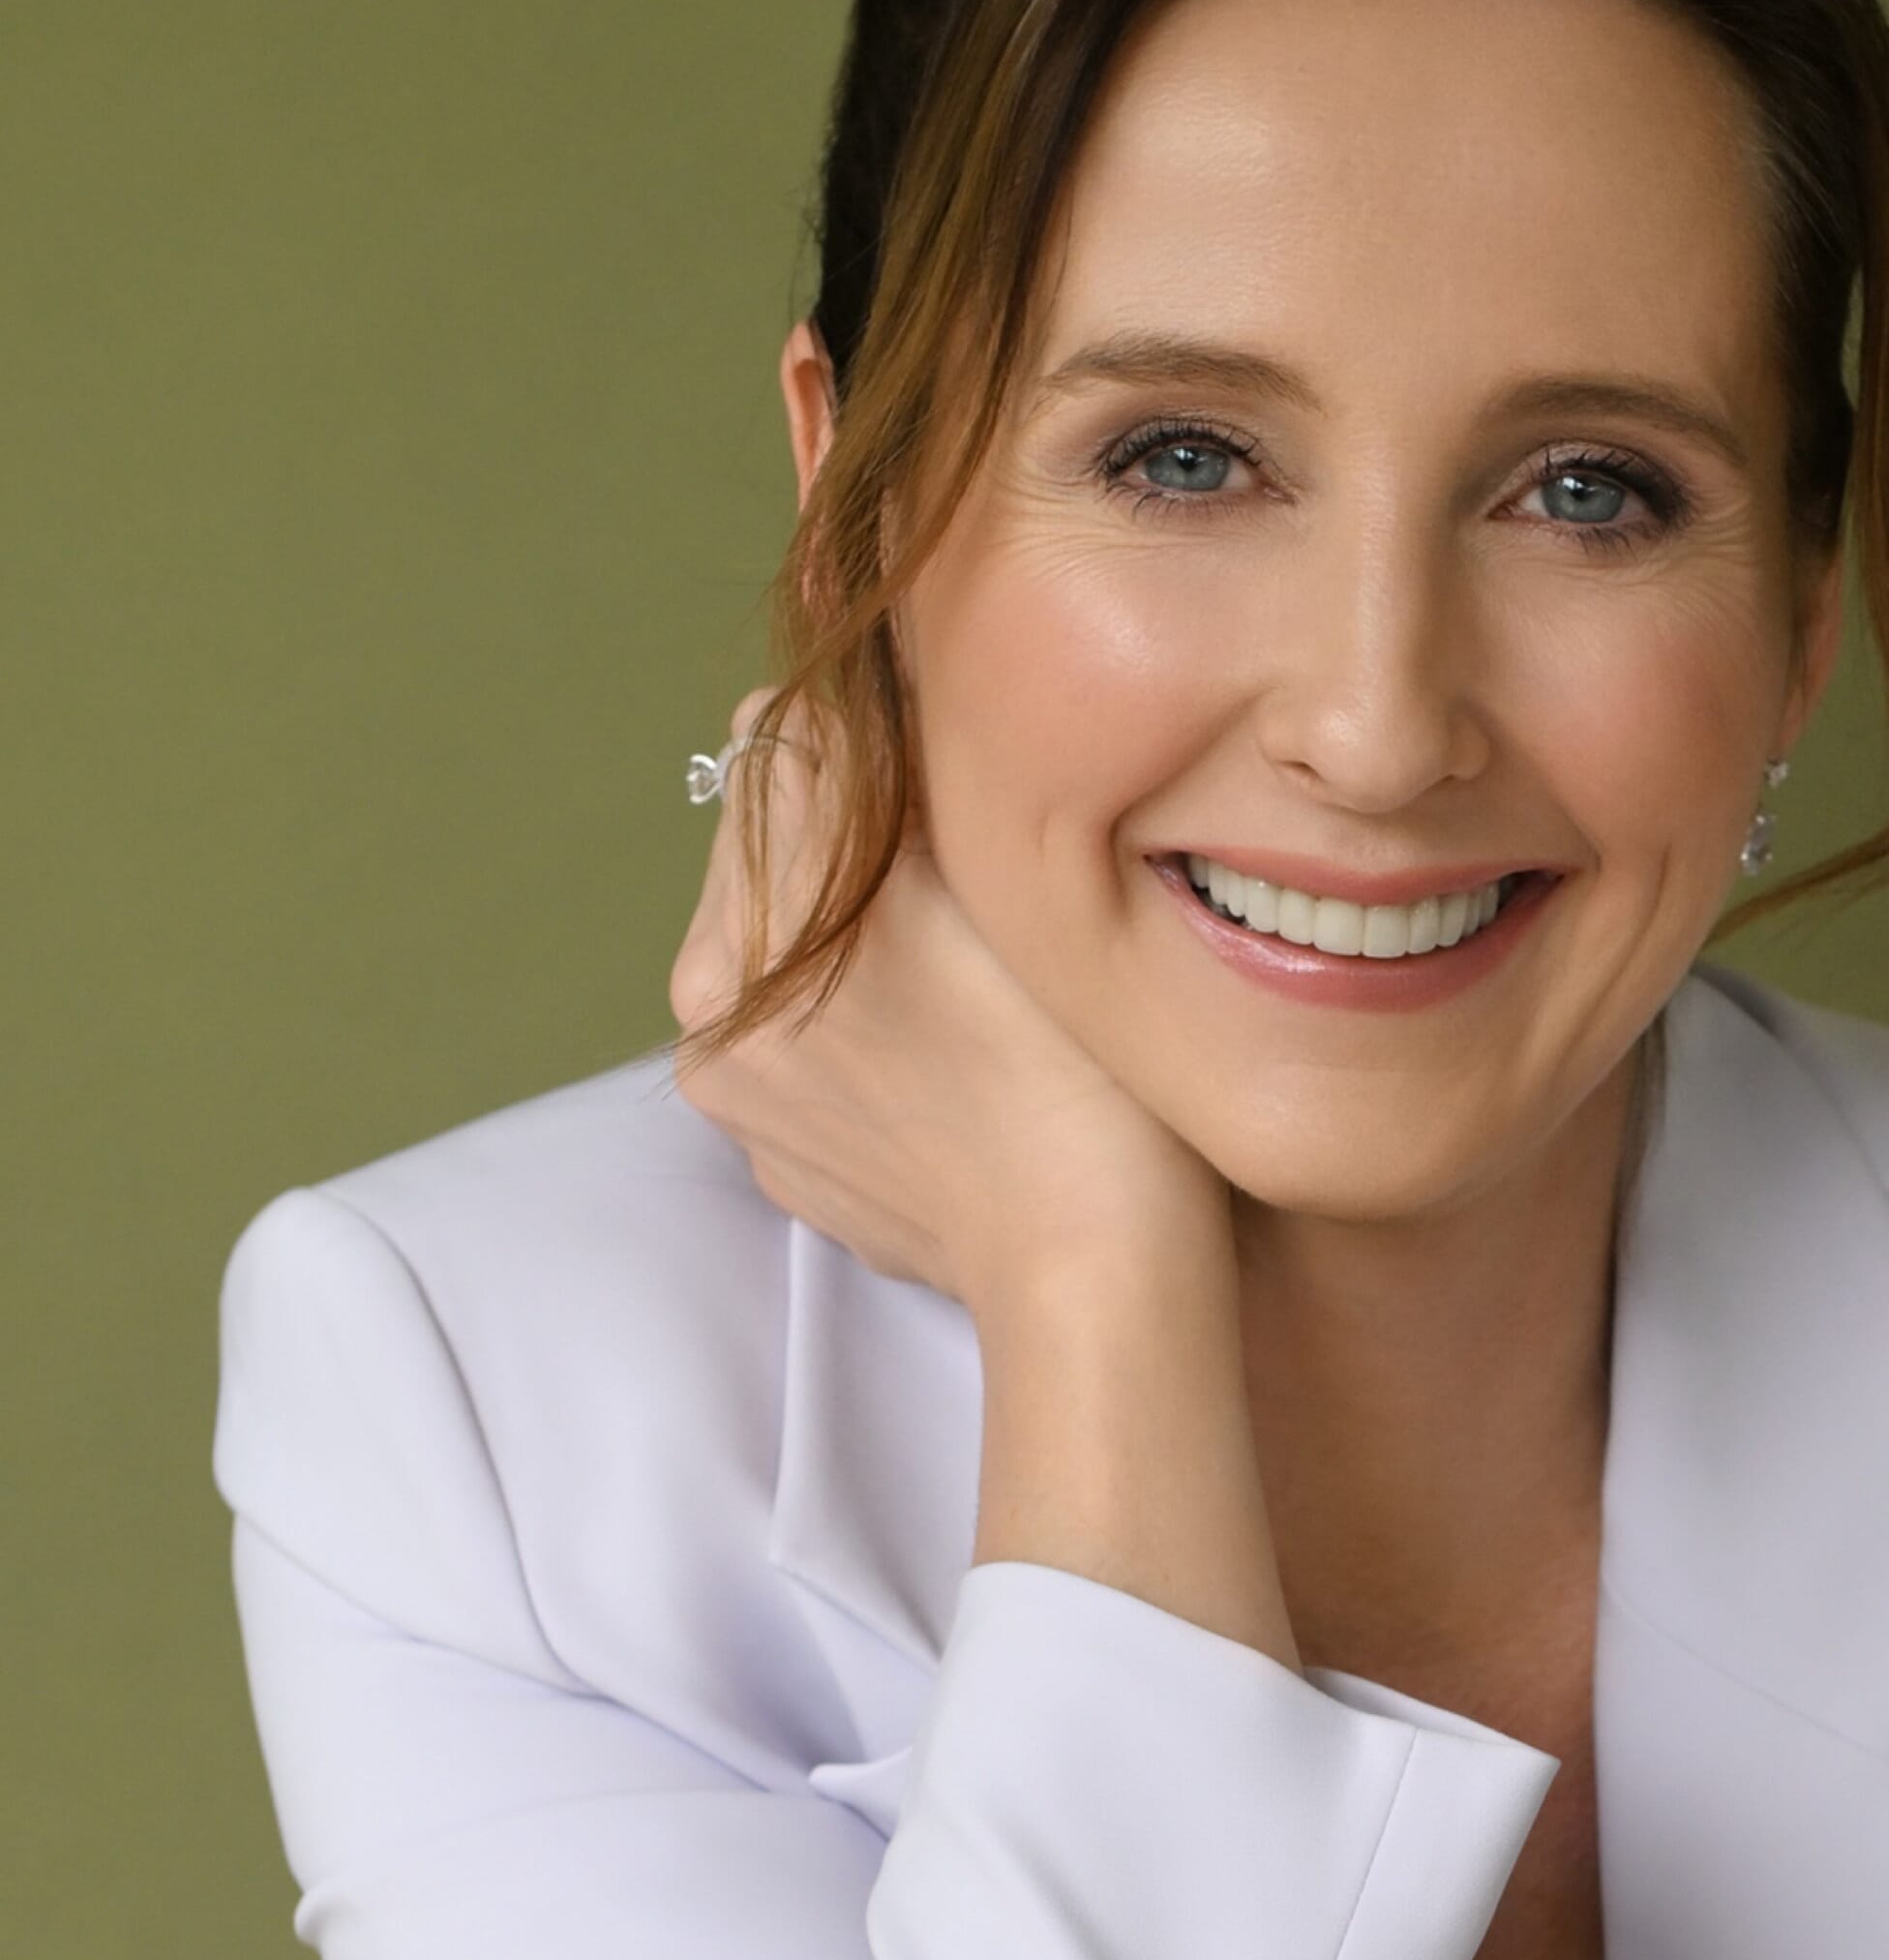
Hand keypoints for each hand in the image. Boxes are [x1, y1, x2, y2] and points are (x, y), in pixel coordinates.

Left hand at [670, 694, 1292, 1655]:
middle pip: (781, 858)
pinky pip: (832, 1054)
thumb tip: (817, 680)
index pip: (777, 750)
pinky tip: (967, 1065)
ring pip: (808, 957)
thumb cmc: (1075, 1074)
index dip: (882, 745)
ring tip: (981, 989)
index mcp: (739, 941)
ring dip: (872, 943)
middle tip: (987, 901)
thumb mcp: (982, 880)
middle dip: (865, 852)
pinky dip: (885, 1039)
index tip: (969, 788)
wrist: (1105, 1280)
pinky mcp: (803, 1175)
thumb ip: (868, 764)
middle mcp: (714, 1026)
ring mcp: (755, 1113)